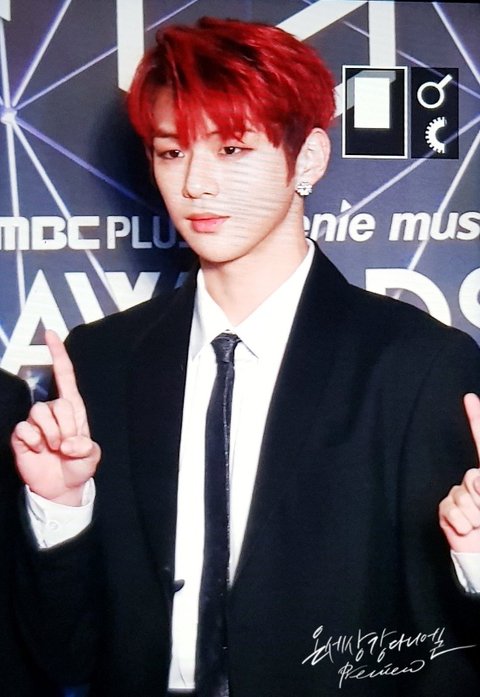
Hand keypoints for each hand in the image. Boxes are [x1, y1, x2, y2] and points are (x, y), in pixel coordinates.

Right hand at [11, 330, 99, 505]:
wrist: (61, 488)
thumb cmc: (78, 466)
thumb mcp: (91, 457)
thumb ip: (86, 448)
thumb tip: (68, 442)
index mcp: (74, 409)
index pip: (65, 376)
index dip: (58, 354)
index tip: (50, 333)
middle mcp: (54, 412)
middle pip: (57, 403)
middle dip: (66, 426)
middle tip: (67, 445)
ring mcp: (36, 423)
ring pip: (39, 413)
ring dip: (50, 434)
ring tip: (53, 448)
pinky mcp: (22, 436)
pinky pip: (24, 429)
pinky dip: (34, 442)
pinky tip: (38, 450)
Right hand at [439, 393, 479, 552]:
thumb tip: (475, 478)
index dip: (475, 418)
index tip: (470, 397)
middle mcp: (472, 483)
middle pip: (472, 477)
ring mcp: (458, 496)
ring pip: (461, 496)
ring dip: (474, 515)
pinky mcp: (447, 511)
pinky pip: (450, 511)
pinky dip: (461, 523)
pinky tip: (468, 531)